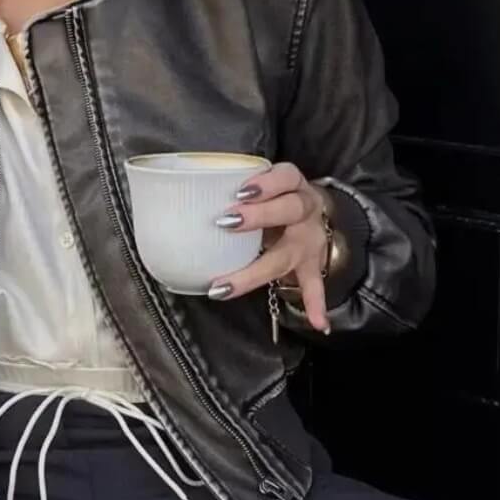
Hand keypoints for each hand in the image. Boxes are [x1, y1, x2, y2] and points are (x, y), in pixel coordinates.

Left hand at [209, 161, 330, 333]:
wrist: (318, 216)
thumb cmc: (279, 197)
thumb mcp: (268, 185)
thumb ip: (237, 189)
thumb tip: (182, 193)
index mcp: (294, 186)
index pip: (286, 177)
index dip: (266, 183)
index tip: (240, 191)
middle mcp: (305, 211)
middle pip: (290, 210)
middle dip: (260, 216)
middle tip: (226, 222)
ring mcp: (309, 241)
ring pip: (287, 254)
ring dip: (256, 271)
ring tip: (229, 286)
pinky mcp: (311, 265)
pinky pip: (314, 285)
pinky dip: (315, 304)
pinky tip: (317, 322)